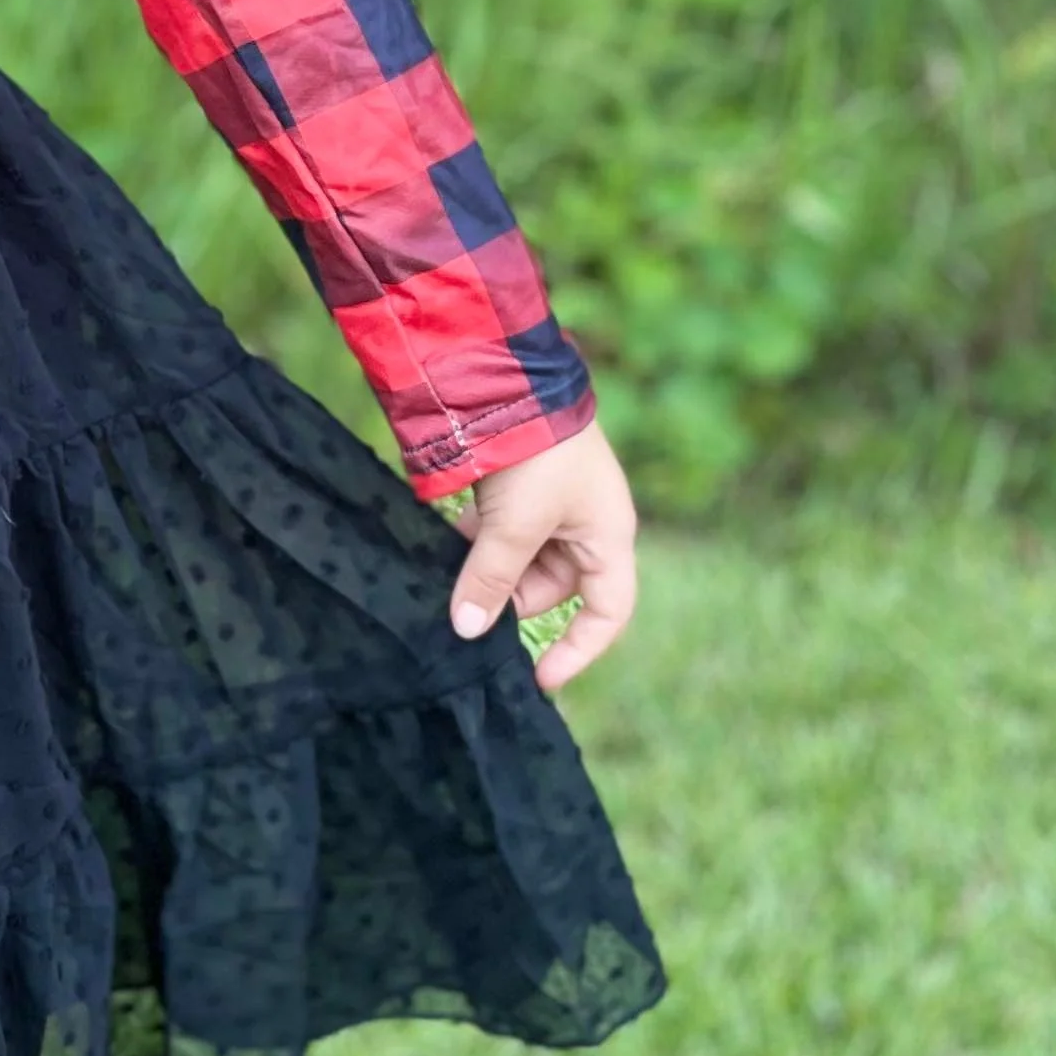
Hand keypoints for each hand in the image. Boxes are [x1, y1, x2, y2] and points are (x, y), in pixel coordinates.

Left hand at [446, 417, 637, 692]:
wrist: (510, 378)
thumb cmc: (535, 455)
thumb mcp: (514, 526)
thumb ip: (492, 580)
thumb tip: (467, 631)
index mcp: (609, 536)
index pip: (609, 612)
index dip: (579, 649)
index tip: (539, 676)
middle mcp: (586, 524)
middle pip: (554, 587)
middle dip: (512, 598)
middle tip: (469, 604)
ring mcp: (552, 504)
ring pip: (520, 560)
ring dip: (489, 570)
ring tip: (452, 573)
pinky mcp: (519, 486)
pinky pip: (500, 532)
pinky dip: (476, 543)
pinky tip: (446, 541)